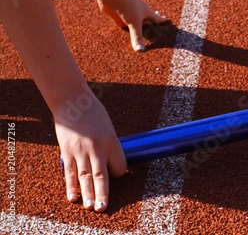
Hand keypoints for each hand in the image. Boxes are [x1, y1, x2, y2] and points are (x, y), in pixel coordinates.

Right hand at [52, 91, 125, 211]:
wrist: (72, 100)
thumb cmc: (93, 113)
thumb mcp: (107, 128)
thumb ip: (108, 145)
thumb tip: (107, 161)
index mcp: (112, 140)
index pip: (120, 165)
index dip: (119, 172)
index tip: (116, 173)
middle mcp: (98, 147)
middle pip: (103, 175)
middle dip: (103, 193)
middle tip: (103, 207)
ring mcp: (81, 151)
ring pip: (85, 177)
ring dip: (88, 193)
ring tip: (90, 207)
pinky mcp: (67, 151)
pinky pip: (70, 172)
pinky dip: (71, 186)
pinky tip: (73, 197)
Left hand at [97, 0, 166, 51]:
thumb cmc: (127, 5)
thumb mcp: (134, 23)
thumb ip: (137, 37)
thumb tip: (140, 50)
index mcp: (145, 12)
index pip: (156, 18)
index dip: (161, 20)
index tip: (166, 20)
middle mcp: (137, 12)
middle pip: (146, 20)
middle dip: (150, 22)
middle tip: (155, 25)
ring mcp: (128, 13)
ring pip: (134, 22)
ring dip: (136, 25)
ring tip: (140, 29)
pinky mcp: (118, 15)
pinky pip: (122, 24)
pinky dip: (124, 27)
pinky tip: (123, 30)